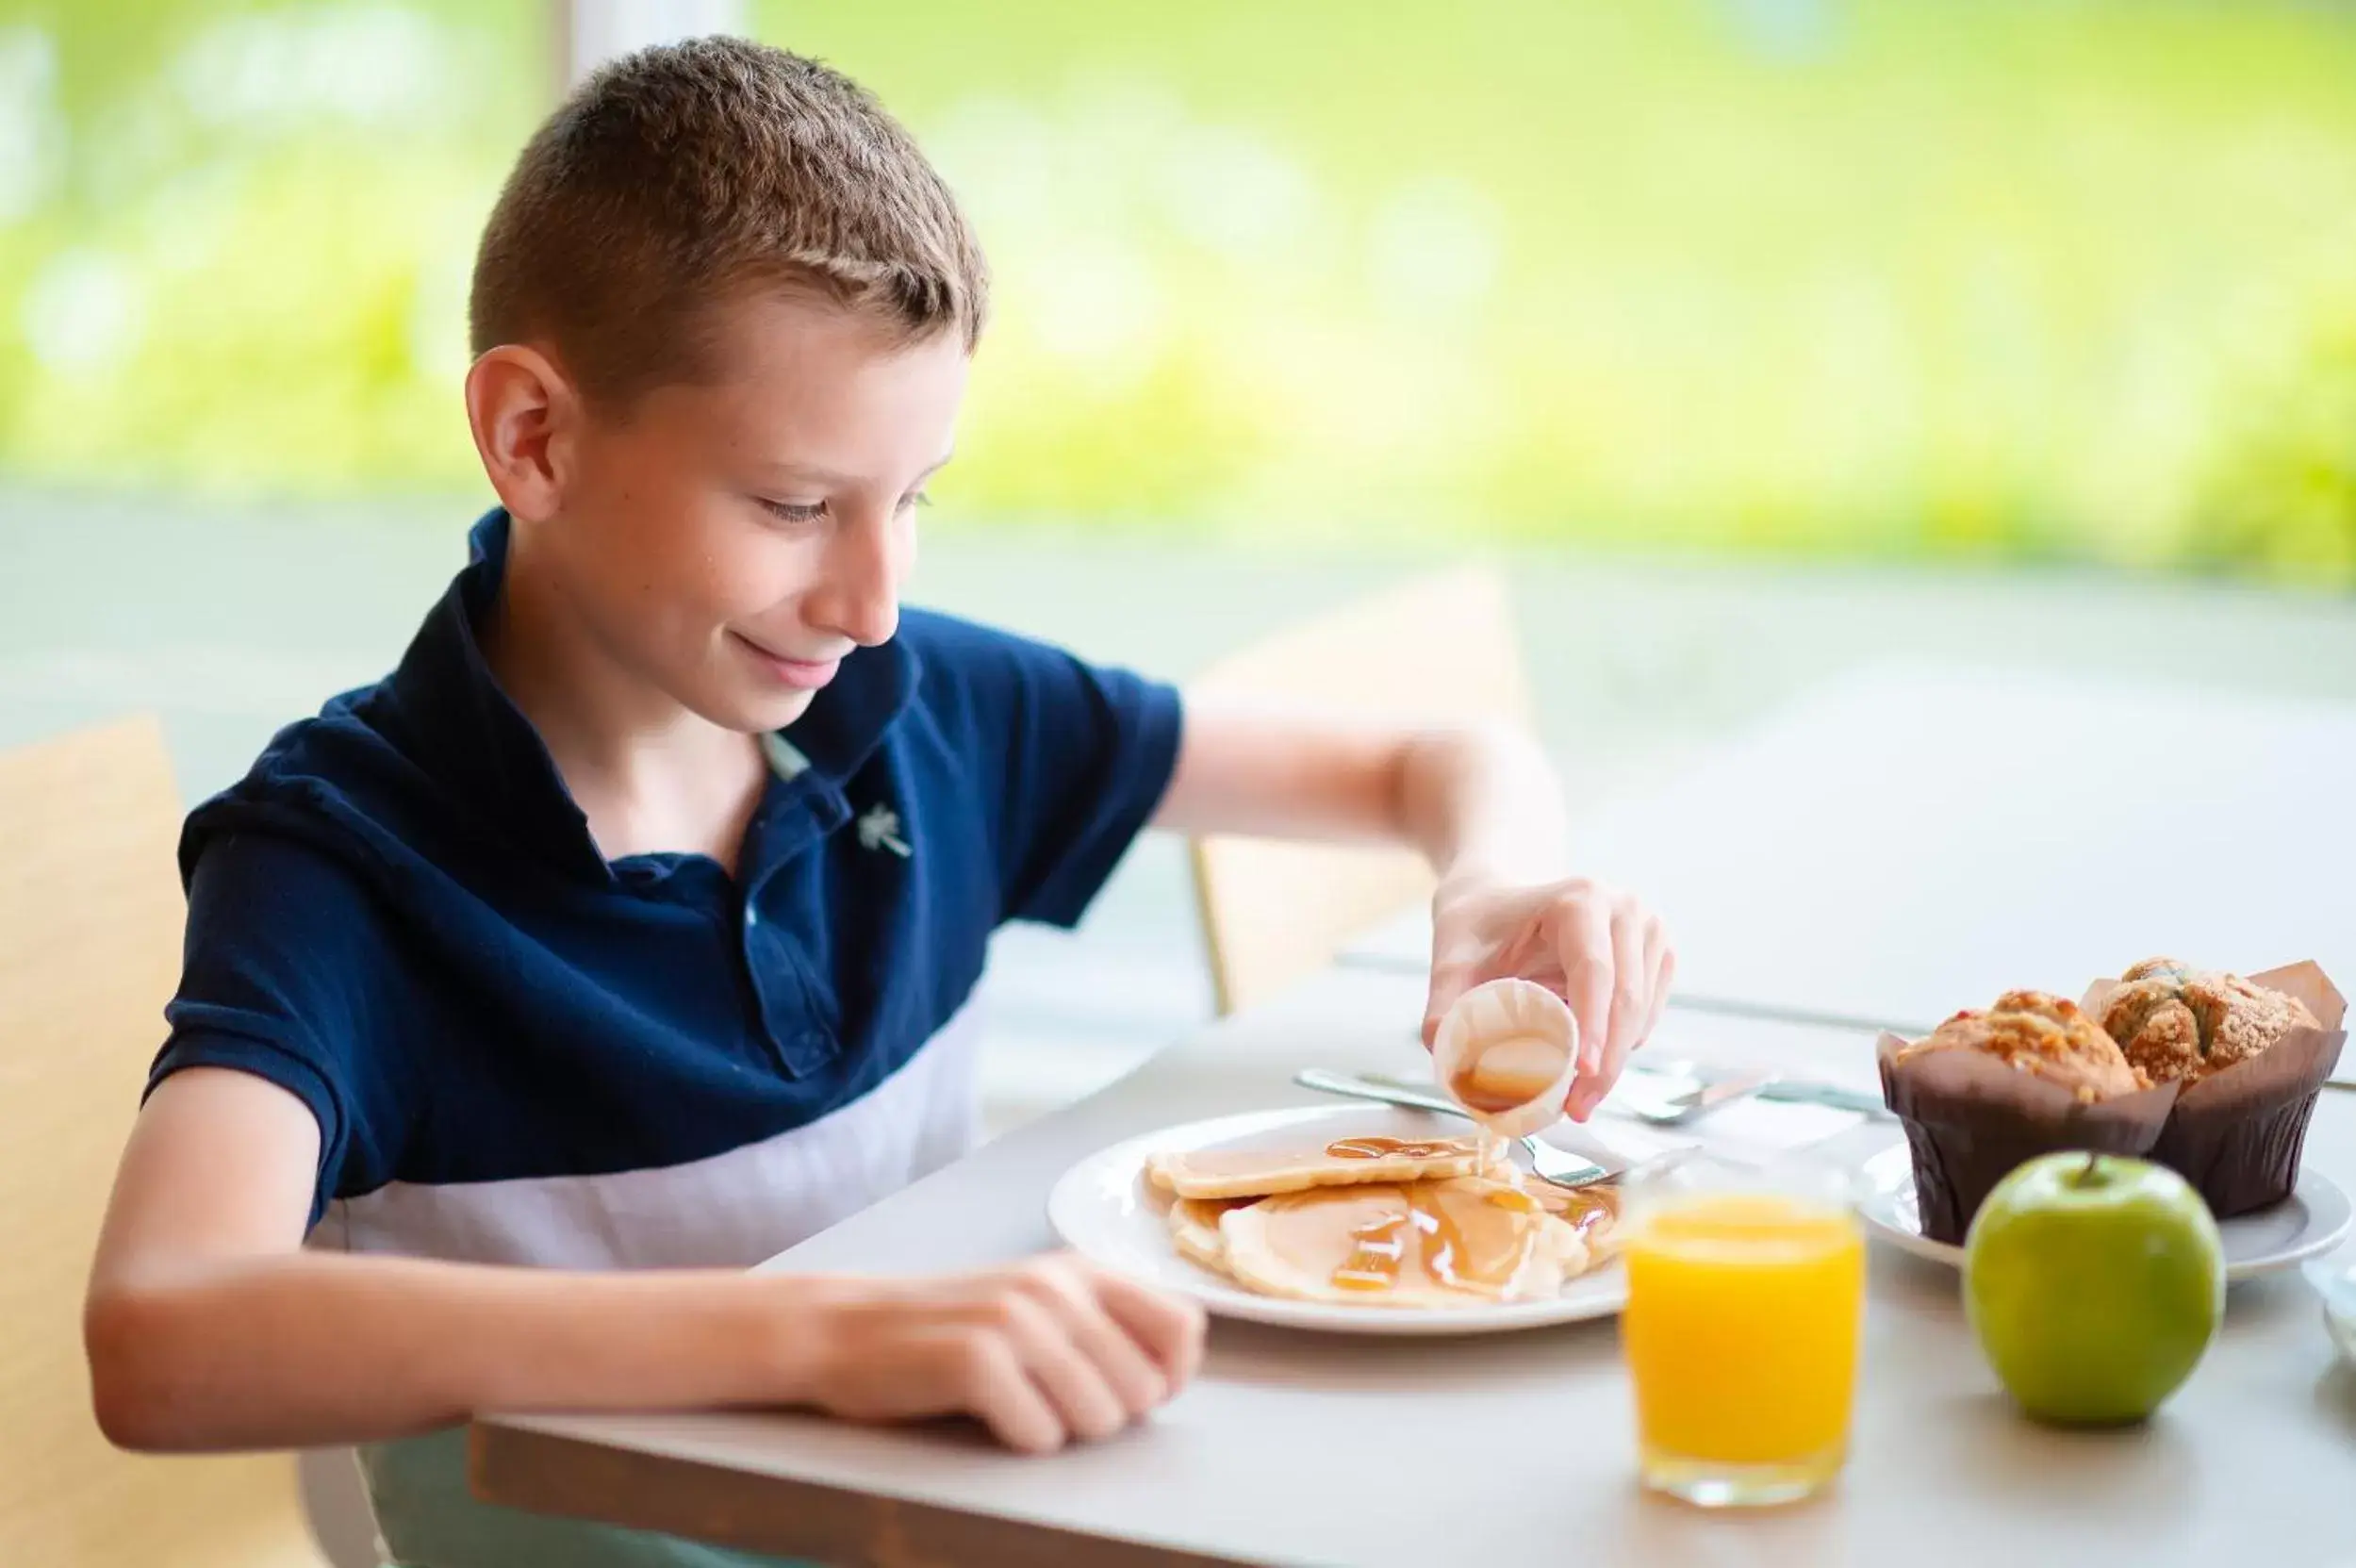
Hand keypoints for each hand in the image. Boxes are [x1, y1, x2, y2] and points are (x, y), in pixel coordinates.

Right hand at [798, 1254, 1205, 1452]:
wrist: (844, 1329)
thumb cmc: (947, 1328)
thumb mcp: (1035, 1304)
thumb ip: (1103, 1324)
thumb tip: (1171, 1377)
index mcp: (1080, 1269)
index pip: (1183, 1325)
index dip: (1169, 1375)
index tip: (1128, 1391)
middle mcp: (1055, 1285)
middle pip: (1144, 1389)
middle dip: (1105, 1414)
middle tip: (1046, 1399)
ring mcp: (1015, 1319)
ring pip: (1100, 1418)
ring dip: (1061, 1429)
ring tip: (1013, 1402)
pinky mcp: (976, 1359)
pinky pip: (1041, 1436)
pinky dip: (1018, 1439)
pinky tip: (984, 1414)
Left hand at [1422, 874, 1674, 1120]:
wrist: (1497, 899)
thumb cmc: (1477, 927)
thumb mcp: (1450, 961)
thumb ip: (1444, 1008)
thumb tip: (1450, 1059)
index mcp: (1579, 900)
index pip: (1594, 972)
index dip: (1593, 1027)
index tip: (1583, 1076)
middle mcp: (1623, 910)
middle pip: (1626, 1000)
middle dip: (1605, 1065)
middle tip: (1575, 1110)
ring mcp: (1647, 931)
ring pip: (1641, 1014)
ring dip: (1614, 1062)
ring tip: (1576, 1098)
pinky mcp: (1655, 956)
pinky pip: (1647, 1015)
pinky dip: (1621, 1046)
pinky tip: (1588, 1064)